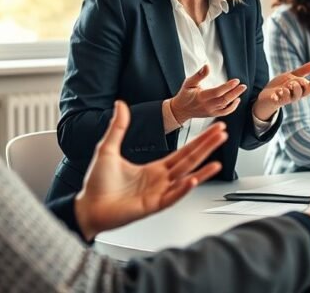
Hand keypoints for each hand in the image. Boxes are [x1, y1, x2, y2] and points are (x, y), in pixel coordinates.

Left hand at [75, 101, 227, 240]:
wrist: (87, 206)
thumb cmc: (97, 183)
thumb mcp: (108, 148)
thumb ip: (118, 127)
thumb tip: (120, 104)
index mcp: (155, 168)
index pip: (183, 152)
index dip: (199, 141)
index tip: (213, 129)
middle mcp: (160, 180)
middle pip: (189, 161)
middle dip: (206, 147)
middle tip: (222, 134)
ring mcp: (158, 193)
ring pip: (185, 178)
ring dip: (202, 170)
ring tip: (217, 160)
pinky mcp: (152, 206)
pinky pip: (172, 196)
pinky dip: (183, 189)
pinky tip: (193, 180)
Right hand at [169, 64, 245, 123]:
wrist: (181, 110)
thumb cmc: (184, 95)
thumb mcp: (189, 83)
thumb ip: (199, 75)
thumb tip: (207, 66)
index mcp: (201, 97)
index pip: (217, 92)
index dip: (228, 86)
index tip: (236, 81)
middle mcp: (207, 105)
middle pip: (224, 99)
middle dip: (235, 92)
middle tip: (243, 86)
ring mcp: (211, 111)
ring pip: (226, 106)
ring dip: (235, 98)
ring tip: (241, 89)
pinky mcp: (212, 114)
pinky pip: (225, 112)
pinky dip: (232, 107)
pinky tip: (237, 100)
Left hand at [252, 61, 309, 120]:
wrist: (267, 94)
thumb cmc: (282, 85)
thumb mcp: (293, 75)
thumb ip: (305, 70)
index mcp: (299, 90)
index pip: (308, 90)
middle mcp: (293, 96)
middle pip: (301, 92)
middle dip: (298, 85)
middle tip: (292, 82)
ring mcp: (285, 99)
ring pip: (292, 97)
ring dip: (290, 90)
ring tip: (285, 87)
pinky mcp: (276, 101)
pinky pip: (280, 100)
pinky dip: (280, 95)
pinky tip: (278, 91)